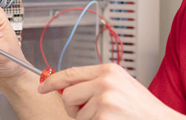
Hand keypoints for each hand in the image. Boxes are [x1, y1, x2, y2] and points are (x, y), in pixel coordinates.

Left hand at [38, 63, 185, 119]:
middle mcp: (105, 81)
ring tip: (110, 118)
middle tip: (90, 113)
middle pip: (68, 95)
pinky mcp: (104, 115)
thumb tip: (67, 88)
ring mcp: (104, 99)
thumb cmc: (142, 108)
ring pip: (77, 114)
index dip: (52, 81)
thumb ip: (95, 83)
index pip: (71, 73)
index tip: (43, 87)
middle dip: (73, 108)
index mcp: (109, 70)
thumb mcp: (121, 86)